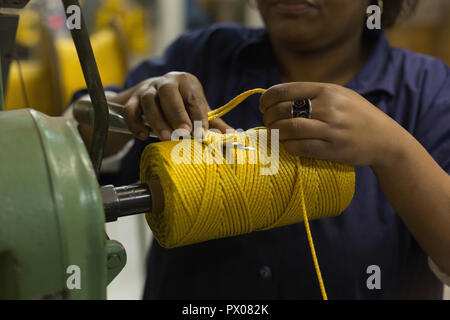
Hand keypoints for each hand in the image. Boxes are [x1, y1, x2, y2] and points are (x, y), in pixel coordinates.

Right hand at [122, 72, 231, 140]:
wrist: (152, 96)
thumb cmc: (181, 105)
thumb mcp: (197, 111)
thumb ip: (214, 123)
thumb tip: (234, 135)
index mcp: (187, 82)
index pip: (193, 98)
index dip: (198, 116)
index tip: (201, 134)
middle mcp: (167, 81)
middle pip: (169, 93)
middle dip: (176, 114)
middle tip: (183, 132)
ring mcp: (148, 88)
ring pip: (149, 101)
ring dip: (157, 121)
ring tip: (166, 138)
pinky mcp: (132, 99)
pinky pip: (131, 109)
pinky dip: (136, 123)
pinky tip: (143, 136)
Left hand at [260, 82, 407, 167]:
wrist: (385, 139)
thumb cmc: (357, 116)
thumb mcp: (339, 95)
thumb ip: (312, 94)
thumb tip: (278, 97)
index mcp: (327, 90)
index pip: (285, 90)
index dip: (267, 99)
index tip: (263, 106)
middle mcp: (329, 107)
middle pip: (283, 110)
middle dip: (269, 117)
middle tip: (268, 122)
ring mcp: (331, 129)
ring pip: (289, 129)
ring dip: (275, 133)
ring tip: (275, 134)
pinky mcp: (333, 149)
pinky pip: (300, 147)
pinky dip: (288, 147)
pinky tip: (289, 146)